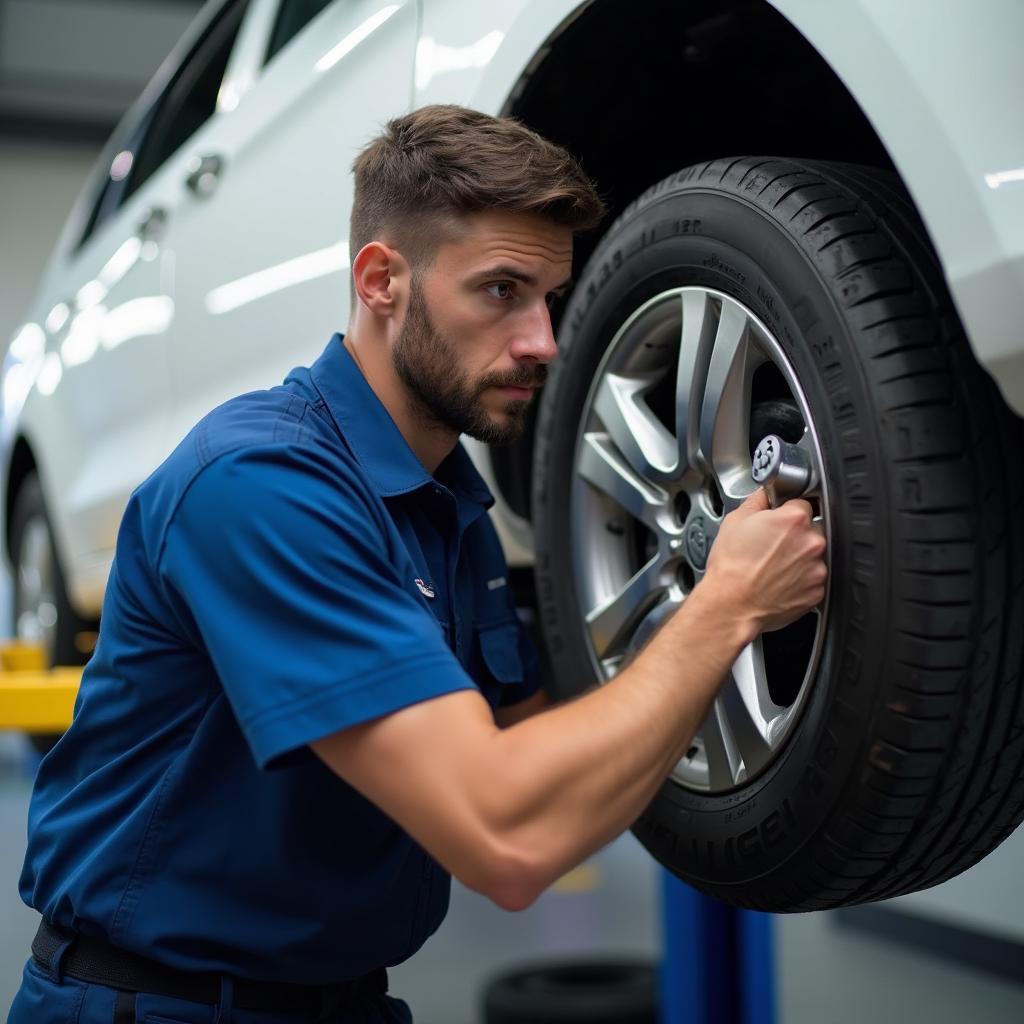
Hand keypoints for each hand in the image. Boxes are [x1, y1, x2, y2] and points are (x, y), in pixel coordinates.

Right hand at [703, 488, 826, 636]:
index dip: (786, 511)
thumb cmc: (731, 567)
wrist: (732, 604)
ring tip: (773, 566)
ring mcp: (817, 568)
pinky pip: (813, 578)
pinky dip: (800, 579)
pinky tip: (779, 580)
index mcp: (794, 519)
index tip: (777, 521)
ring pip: (813, 555)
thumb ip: (757, 501)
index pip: (801, 503)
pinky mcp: (817, 591)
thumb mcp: (735, 521)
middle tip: (771, 545)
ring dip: (799, 557)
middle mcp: (812, 542)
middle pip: (811, 529)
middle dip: (794, 535)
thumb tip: (765, 496)